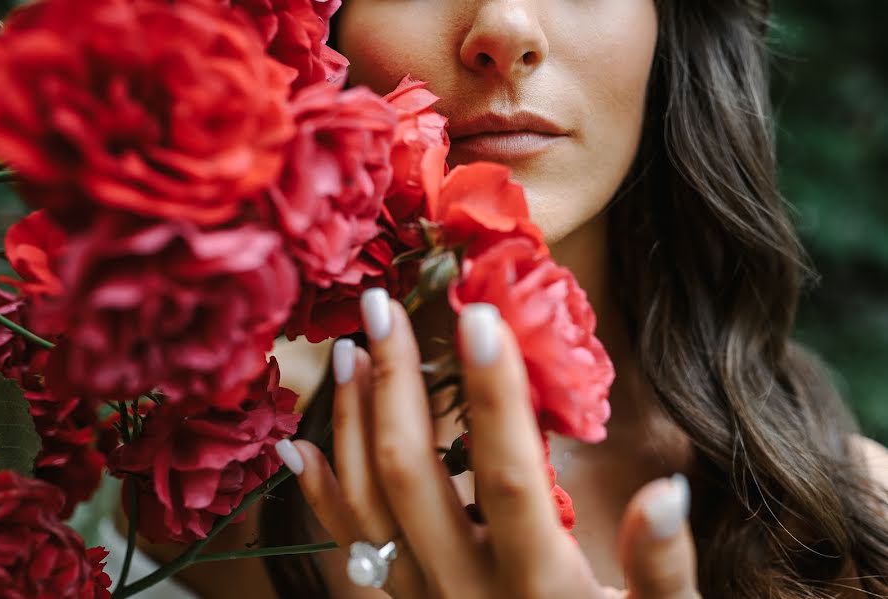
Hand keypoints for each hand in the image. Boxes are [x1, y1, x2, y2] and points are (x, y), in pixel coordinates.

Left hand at [276, 288, 700, 597]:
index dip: (494, 392)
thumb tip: (666, 491)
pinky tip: (297, 446)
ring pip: (367, 506)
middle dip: (396, 381)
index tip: (478, 313)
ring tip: (349, 350)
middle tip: (383, 305)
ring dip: (352, 422)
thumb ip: (663, 568)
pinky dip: (319, 496)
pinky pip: (346, 552)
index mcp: (539, 586)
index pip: (507, 472)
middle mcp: (466, 592)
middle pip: (413, 474)